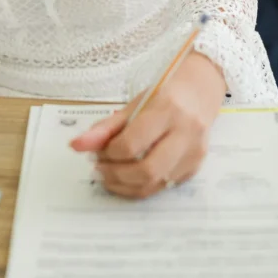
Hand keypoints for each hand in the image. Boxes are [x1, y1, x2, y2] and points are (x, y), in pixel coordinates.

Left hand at [69, 52, 225, 198]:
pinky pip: (163, 186)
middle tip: (100, 168)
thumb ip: (106, 127)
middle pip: (146, 170)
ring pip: (155, 184)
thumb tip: (76, 146)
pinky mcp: (195, 167)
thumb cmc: (165, 95)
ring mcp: (194, 153)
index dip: (109, 153)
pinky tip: (130, 178)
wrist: (201, 91)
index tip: (99, 151)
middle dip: (116, 175)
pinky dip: (141, 186)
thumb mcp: (134, 104)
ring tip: (110, 175)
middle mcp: (185, 133)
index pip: (132, 144)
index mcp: (168, 111)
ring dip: (125, 186)